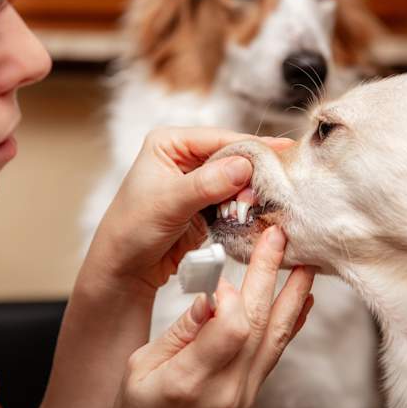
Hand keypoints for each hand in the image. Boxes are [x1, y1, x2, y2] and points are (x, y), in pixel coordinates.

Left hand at [87, 127, 293, 291]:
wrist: (123, 269)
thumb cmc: (131, 229)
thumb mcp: (168, 203)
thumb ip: (206, 184)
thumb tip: (243, 166)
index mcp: (169, 143)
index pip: (218, 139)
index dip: (250, 146)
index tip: (282, 152)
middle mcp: (184, 157)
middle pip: (231, 157)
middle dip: (253, 171)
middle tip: (283, 180)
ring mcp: (197, 182)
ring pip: (236, 180)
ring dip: (252, 192)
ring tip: (276, 198)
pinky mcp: (205, 206)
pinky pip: (233, 201)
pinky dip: (246, 208)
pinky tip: (262, 212)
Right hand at [113, 226, 315, 407]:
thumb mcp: (139, 368)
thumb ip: (179, 333)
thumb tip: (210, 298)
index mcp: (188, 380)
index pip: (231, 329)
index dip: (231, 296)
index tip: (219, 281)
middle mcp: (225, 388)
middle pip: (257, 323)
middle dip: (269, 275)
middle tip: (278, 237)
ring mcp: (244, 393)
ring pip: (275, 337)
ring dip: (293, 296)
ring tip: (306, 263)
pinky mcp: (251, 392)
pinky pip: (276, 352)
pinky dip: (290, 322)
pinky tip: (302, 301)